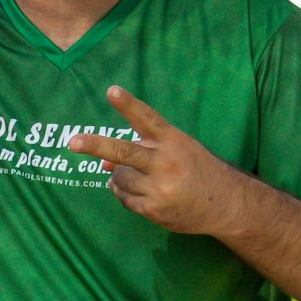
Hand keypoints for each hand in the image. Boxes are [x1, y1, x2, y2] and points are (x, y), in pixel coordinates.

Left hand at [67, 87, 261, 236]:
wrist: (227, 204)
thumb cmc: (197, 170)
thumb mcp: (178, 150)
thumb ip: (144, 149)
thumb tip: (104, 163)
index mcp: (174, 141)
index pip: (148, 119)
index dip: (128, 105)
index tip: (112, 91)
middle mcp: (166, 162)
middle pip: (124, 151)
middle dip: (96, 145)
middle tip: (73, 141)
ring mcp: (159, 187)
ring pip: (118, 178)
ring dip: (121, 177)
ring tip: (145, 179)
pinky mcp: (153, 209)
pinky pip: (123, 198)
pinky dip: (125, 193)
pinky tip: (144, 192)